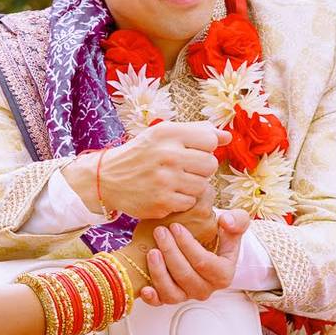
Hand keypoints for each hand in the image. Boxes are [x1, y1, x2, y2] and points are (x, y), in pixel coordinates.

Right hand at [62, 121, 230, 219]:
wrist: (107, 178)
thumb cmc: (141, 154)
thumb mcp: (163, 134)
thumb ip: (196, 132)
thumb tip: (228, 137)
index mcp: (168, 133)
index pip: (210, 140)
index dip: (205, 148)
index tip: (191, 152)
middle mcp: (167, 155)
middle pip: (210, 165)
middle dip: (201, 169)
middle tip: (184, 169)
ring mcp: (164, 181)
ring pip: (202, 185)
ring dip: (192, 186)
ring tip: (175, 181)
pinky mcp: (161, 202)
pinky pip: (189, 202)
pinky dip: (181, 200)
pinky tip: (167, 193)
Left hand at [140, 209, 250, 305]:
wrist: (209, 248)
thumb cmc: (220, 236)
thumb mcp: (235, 225)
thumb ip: (237, 221)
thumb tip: (225, 221)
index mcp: (223, 274)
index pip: (203, 262)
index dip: (187, 245)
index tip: (175, 227)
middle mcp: (206, 289)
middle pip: (185, 275)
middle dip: (170, 252)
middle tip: (160, 232)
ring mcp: (188, 295)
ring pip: (172, 292)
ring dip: (159, 273)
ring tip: (151, 252)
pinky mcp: (171, 298)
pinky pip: (160, 302)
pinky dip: (152, 298)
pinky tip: (144, 288)